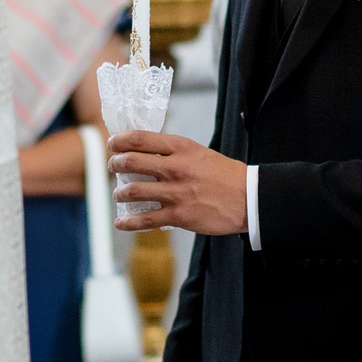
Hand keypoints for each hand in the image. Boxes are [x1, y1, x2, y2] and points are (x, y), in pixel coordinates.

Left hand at [110, 133, 247, 234]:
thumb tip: (147, 153)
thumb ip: (174, 152)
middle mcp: (175, 168)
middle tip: (112, 167)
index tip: (113, 144)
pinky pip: (145, 219)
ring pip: (133, 191)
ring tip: (118, 195)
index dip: (120, 141)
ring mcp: (176, 193)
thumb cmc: (225, 175)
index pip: (140, 138)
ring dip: (119, 193)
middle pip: (131, 161)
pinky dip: (128, 222)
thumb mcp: (199, 153)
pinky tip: (120, 223)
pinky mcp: (179, 215)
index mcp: (181, 148)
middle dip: (115, 164)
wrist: (249, 198)